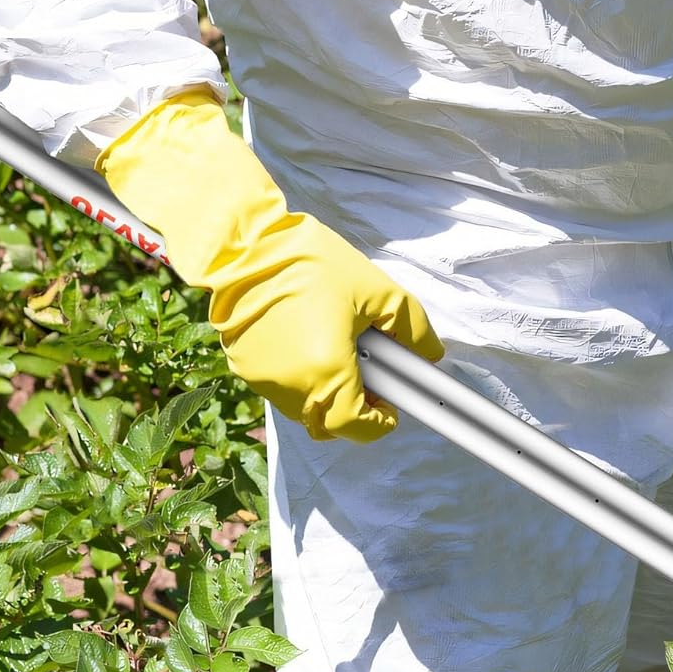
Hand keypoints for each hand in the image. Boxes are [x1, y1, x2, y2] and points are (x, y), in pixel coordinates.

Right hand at [96, 89, 443, 442]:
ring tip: (336, 348)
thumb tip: (430, 355)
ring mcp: (262, 379)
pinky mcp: (242, 367)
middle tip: (368, 373)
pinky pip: (281, 388)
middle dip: (355, 407)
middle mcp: (291, 386)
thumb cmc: (313, 262)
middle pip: (330, 423)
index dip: (380, 421)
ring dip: (327, 393)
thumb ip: (412, 330)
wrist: (245, 242)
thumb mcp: (378, 291)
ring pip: (305, 409)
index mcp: (326, 371)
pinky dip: (301, 377)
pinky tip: (306, 341)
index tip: (390, 401)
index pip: (357, 428)